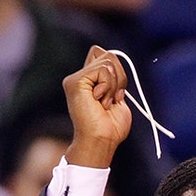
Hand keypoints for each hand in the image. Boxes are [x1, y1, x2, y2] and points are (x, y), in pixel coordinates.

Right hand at [62, 45, 132, 167]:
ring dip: (113, 86)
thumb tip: (111, 57)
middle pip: (108, 55)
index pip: (104, 55)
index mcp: (89, 81)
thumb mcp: (117, 96)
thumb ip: (114, 77)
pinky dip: (108, 87)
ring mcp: (76, 79)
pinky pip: (103, 70)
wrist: (102, 140)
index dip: (117, 71)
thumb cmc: (111, 127)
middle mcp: (80, 77)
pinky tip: (99, 101)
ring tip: (105, 103)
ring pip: (107, 62)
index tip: (117, 94)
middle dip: (120, 78)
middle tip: (112, 100)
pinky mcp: (75, 81)